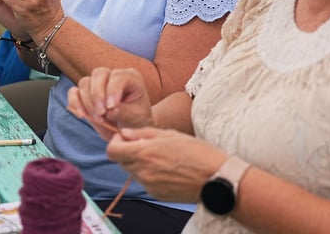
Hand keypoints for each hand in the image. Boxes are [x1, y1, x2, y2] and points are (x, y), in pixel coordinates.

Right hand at [67, 67, 153, 140]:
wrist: (128, 128)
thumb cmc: (136, 120)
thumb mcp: (136, 117)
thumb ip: (124, 112)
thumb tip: (110, 110)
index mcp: (130, 77)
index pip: (118, 76)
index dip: (113, 90)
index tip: (111, 107)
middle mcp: (112, 75)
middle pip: (99, 74)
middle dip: (97, 94)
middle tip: (101, 113)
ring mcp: (97, 83)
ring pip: (85, 82)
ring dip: (88, 102)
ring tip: (98, 118)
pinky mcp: (85, 92)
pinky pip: (73, 92)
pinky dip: (74, 103)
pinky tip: (81, 115)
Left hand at [107, 127, 227, 201]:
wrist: (217, 179)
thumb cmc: (197, 152)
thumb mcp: (169, 134)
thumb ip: (142, 134)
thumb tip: (125, 133)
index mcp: (143, 153)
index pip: (112, 150)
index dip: (116, 142)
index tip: (127, 138)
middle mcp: (143, 172)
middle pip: (121, 161)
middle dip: (128, 151)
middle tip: (146, 145)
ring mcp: (149, 185)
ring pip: (133, 172)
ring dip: (139, 163)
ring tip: (161, 157)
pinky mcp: (157, 195)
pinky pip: (145, 182)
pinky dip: (150, 175)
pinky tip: (168, 170)